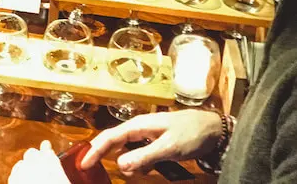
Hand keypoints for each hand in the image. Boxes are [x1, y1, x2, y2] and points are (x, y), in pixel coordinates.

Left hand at [9, 140, 70, 183]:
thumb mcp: (64, 181)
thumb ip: (59, 173)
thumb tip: (58, 174)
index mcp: (49, 160)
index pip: (46, 147)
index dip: (46, 148)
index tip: (46, 148)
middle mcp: (33, 162)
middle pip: (31, 153)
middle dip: (34, 158)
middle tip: (39, 165)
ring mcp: (20, 171)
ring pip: (20, 164)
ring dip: (25, 168)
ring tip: (30, 177)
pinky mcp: (12, 181)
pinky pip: (13, 176)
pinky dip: (17, 178)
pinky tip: (22, 182)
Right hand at [80, 110, 221, 176]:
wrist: (213, 128)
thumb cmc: (191, 134)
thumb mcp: (168, 147)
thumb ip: (145, 156)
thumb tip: (120, 165)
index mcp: (139, 125)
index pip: (110, 137)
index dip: (95, 150)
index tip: (83, 164)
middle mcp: (139, 127)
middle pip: (113, 141)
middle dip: (102, 154)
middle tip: (91, 169)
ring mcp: (146, 134)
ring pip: (126, 148)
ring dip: (124, 161)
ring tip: (128, 170)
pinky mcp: (154, 141)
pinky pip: (138, 152)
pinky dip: (136, 162)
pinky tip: (142, 169)